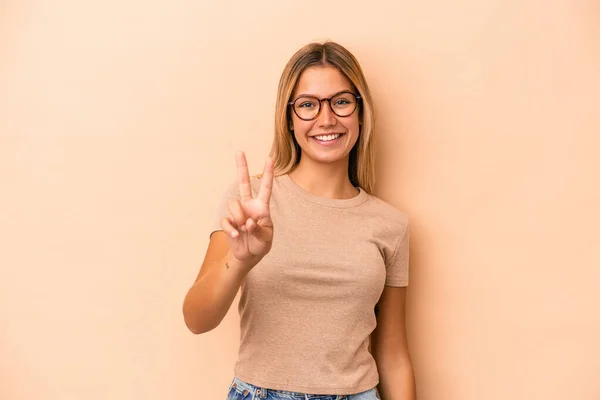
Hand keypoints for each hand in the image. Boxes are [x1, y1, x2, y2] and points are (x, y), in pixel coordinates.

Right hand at [220, 151, 273, 265]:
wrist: (249, 255)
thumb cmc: (261, 244)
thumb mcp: (266, 238)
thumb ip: (258, 229)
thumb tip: (247, 221)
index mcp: (262, 207)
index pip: (265, 188)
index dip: (267, 174)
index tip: (269, 159)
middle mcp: (249, 205)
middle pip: (243, 183)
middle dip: (241, 167)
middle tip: (240, 151)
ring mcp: (238, 212)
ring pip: (234, 204)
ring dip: (239, 216)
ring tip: (244, 228)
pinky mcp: (228, 221)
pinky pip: (226, 220)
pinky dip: (231, 228)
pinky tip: (236, 234)